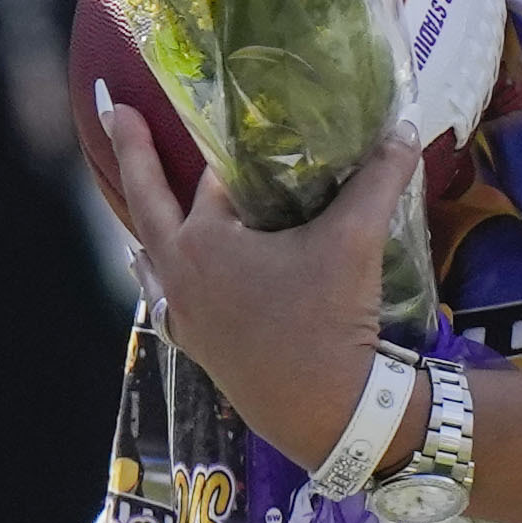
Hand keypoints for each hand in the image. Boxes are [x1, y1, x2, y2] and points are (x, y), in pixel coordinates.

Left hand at [101, 116, 417, 471]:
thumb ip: (377, 181)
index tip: (209, 112)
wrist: (330, 412)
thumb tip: (406, 130)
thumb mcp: (355, 243)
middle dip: (132, 152)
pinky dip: (154, 273)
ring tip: (135, 185)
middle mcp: (179, 273)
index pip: (208, 179)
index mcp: (204, 241)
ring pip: (150, 250)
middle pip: (147, 200)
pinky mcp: (195, 345)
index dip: (219, 148)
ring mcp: (182, 312)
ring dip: (146, 217)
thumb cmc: (330, 320)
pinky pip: (160, 295)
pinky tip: (149, 266)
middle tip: (115, 110)